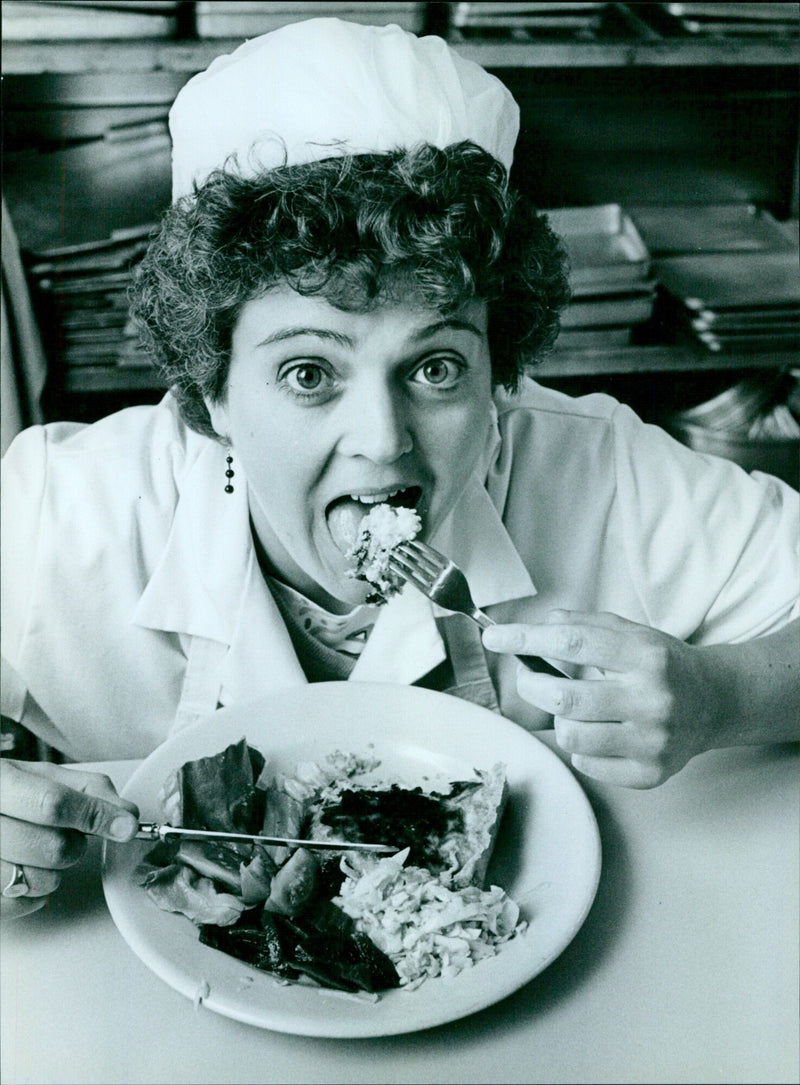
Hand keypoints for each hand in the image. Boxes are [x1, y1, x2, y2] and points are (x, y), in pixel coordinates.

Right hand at [1, 760, 138, 918]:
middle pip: (54, 848)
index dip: (96, 815)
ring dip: (53, 872)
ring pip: (40, 881)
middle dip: (75, 845)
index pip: (53, 804)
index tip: (126, 826)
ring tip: (38, 852)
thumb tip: (127, 813)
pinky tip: (24, 870)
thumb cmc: (10, 795)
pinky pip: (19, 905)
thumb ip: (88, 789)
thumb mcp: (44, 777)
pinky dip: (32, 894)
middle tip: (66, 834)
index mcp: (0, 783)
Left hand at [483, 610, 713, 788]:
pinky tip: (598, 732)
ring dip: (559, 719)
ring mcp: (652, 741)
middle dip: (531, 686)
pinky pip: (586, 764)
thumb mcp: (632, 633)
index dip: (526, 639)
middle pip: (564, 698)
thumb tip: (537, 627)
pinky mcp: (650, 773)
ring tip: (573, 707)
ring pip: (570, 736)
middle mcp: (652, 699)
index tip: (496, 638)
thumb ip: (584, 626)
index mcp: (646, 656)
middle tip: (529, 677)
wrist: (716, 702)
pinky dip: (580, 747)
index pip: (572, 643)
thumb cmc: (663, 665)